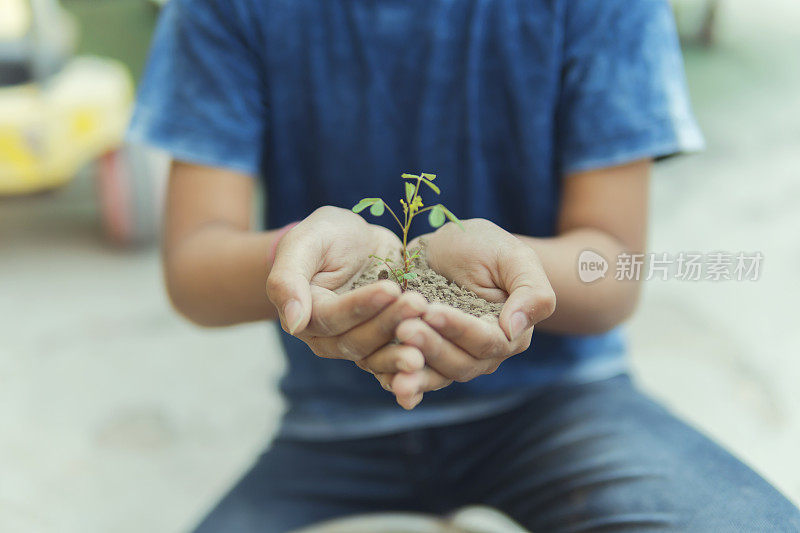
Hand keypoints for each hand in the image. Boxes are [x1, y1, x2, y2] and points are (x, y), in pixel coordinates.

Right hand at [266, 206, 427, 377]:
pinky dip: (415, 362)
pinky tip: (435, 356)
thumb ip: (288, 279)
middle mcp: (329, 338)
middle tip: (419, 304)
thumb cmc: (325, 235)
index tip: (390, 289)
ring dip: (405, 345)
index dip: (361, 306)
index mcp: (306, 315)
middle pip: (358, 341)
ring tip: (431, 329)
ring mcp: (357, 343)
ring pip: (379, 354)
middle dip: (390, 323)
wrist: (355, 240)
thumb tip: (293, 323)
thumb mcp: (305, 242)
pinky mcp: (384, 343)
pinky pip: (396, 357)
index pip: (332, 318)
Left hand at [386, 219, 556, 406]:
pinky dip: (403, 384)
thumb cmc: (487, 247)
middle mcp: (483, 355)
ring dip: (413, 368)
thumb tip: (515, 330)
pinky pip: (414, 376)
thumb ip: (531, 292)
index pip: (487, 342)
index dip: (459, 329)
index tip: (432, 312)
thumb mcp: (514, 257)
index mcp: (509, 334)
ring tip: (392, 352)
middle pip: (460, 363)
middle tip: (404, 328)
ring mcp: (452, 359)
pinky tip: (388, 384)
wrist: (449, 249)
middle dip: (431, 346)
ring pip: (436, 374)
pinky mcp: (424, 357)